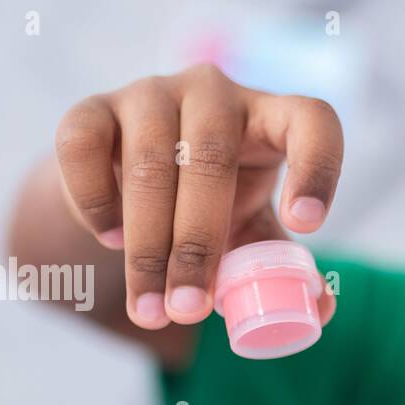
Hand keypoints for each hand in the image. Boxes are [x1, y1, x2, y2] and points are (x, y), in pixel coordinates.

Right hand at [53, 63, 342, 329]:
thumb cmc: (211, 206)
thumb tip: (320, 309)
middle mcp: (214, 94)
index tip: (305, 226)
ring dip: (148, 246)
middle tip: (191, 310)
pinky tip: (110, 240)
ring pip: (149, 162)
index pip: (312, 122)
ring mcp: (150, 94)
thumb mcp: (252, 232)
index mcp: (271, 119)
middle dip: (198, 246)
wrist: (131, 185)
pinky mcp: (92, 108)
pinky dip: (96, 202)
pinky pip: (84, 149)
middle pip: (212, 159)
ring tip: (152, 307)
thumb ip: (282, 265)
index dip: (317, 169)